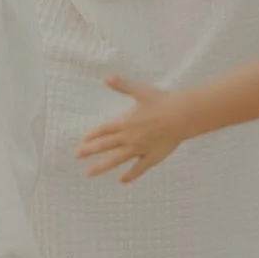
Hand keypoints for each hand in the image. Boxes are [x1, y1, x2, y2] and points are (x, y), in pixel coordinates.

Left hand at [78, 73, 193, 186]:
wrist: (182, 115)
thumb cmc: (162, 101)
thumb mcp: (140, 90)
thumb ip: (122, 85)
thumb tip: (106, 76)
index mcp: (125, 122)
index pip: (103, 130)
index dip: (91, 135)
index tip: (81, 141)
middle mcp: (129, 137)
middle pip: (105, 145)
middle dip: (90, 150)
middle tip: (77, 155)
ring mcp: (140, 149)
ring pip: (117, 159)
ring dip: (102, 166)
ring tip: (89, 173)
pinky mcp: (152, 157)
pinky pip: (138, 168)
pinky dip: (130, 175)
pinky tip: (122, 180)